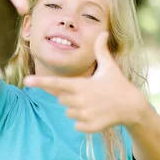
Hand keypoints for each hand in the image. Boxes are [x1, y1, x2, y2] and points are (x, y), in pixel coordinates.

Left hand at [23, 32, 148, 132]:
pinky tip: (97, 115)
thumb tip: (103, 32)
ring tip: (94, 104)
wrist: (133, 107)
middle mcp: (80, 101)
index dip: (40, 82)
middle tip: (87, 93)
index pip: (56, 84)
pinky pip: (76, 124)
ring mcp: (85, 115)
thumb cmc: (119, 84)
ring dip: (77, 109)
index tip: (26, 81)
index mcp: (81, 85)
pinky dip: (84, 121)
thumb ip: (101, 51)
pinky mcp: (89, 127)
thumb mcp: (109, 67)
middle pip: (61, 99)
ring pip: (68, 112)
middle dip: (70, 96)